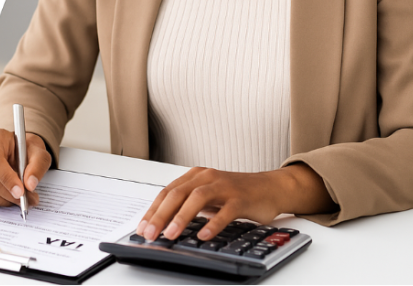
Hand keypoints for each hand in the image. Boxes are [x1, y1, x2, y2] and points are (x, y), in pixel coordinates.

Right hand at [0, 129, 51, 206]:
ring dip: (2, 200)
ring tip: (17, 197)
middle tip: (27, 199)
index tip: (21, 192)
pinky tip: (7, 196)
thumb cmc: (26, 150)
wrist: (19, 151)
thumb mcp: (39, 153)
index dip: (6, 178)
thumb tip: (30, 185)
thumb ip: (37, 166)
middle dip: (9, 194)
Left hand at [136, 164, 335, 241]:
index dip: (153, 210)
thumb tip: (165, 225)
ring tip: (171, 234)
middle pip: (178, 193)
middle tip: (150, 233)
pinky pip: (225, 210)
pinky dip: (213, 223)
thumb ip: (189, 206)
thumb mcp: (208, 198)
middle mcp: (207, 177)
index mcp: (195, 176)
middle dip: (161, 214)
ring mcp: (224, 186)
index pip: (167, 192)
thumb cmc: (237, 194)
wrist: (270, 187)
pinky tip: (204, 235)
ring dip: (181, 217)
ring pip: (197, 198)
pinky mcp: (241, 198)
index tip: (142, 227)